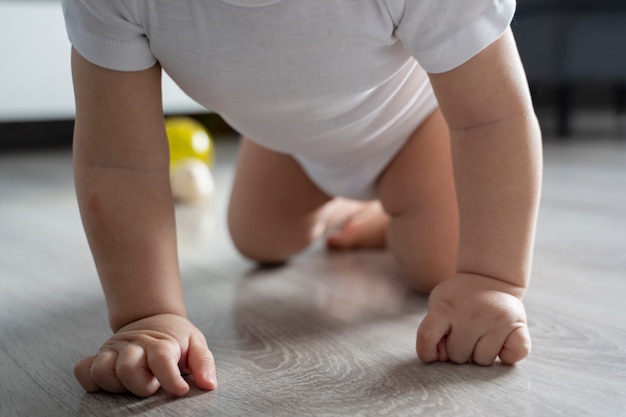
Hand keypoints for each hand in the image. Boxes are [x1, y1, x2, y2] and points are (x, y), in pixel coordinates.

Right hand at [74, 314, 216, 396]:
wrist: (153, 318)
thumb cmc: (176, 338)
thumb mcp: (196, 344)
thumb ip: (203, 364)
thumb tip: (208, 384)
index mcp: (161, 342)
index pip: (161, 359)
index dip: (170, 379)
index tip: (179, 390)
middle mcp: (135, 345)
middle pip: (127, 368)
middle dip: (141, 385)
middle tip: (152, 384)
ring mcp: (115, 349)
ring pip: (102, 370)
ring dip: (117, 384)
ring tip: (133, 382)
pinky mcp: (99, 355)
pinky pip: (84, 370)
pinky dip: (92, 380)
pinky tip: (110, 381)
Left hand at [416, 273, 530, 365]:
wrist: (490, 278)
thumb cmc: (459, 299)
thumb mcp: (438, 304)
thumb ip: (432, 330)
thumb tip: (441, 356)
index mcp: (446, 308)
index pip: (427, 336)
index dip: (426, 352)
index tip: (431, 354)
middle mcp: (471, 314)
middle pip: (457, 356)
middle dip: (458, 351)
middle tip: (464, 334)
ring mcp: (496, 320)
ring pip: (482, 361)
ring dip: (480, 354)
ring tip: (481, 334)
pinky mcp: (518, 326)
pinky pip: (512, 357)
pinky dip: (507, 356)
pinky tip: (500, 341)